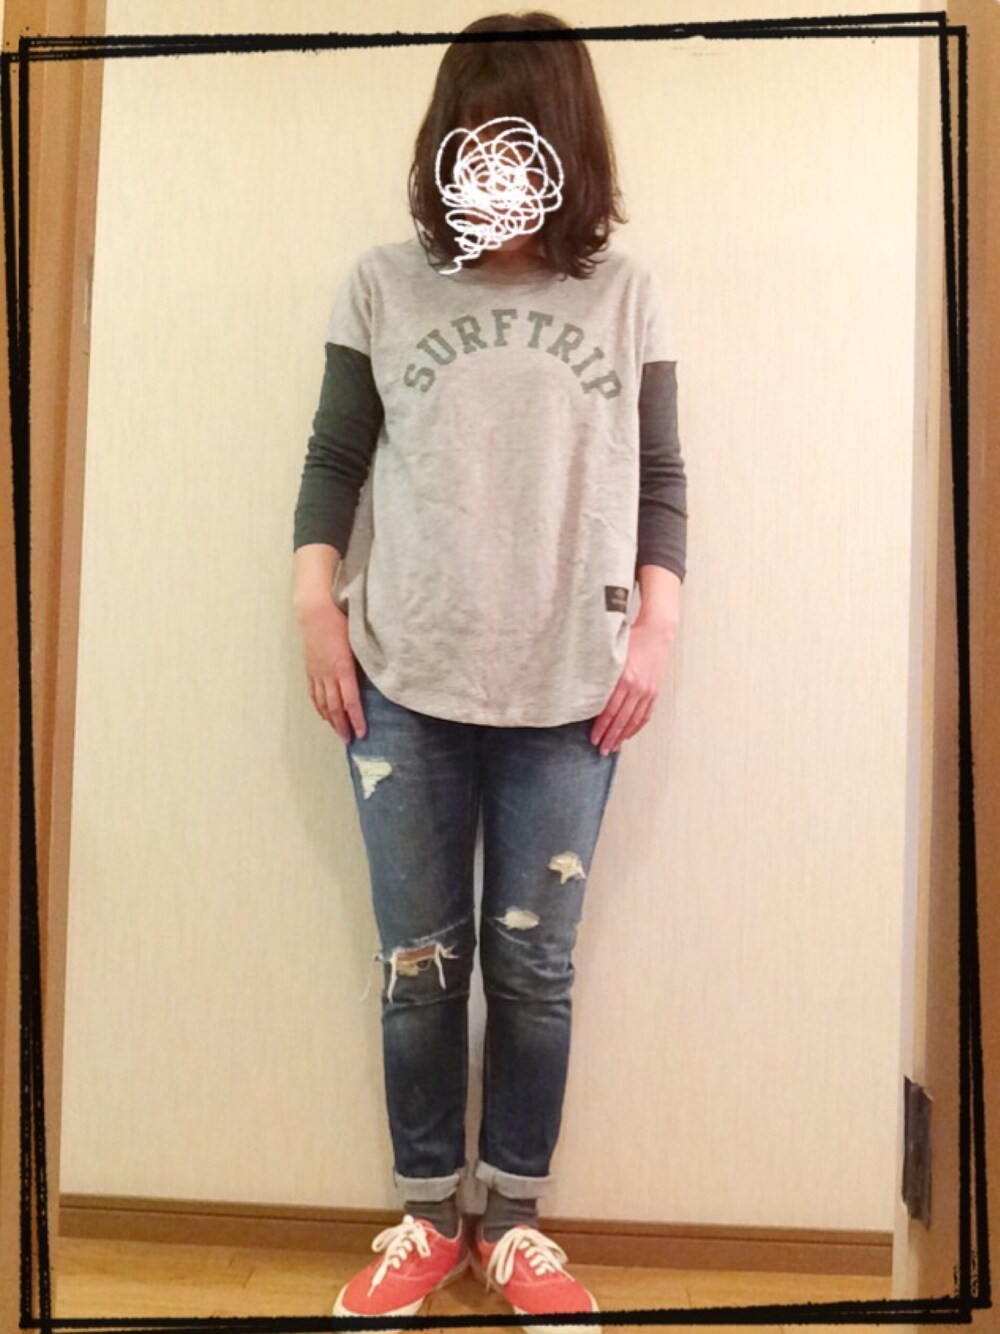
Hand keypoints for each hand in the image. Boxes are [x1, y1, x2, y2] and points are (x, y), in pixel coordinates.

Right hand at [295, 596, 366, 744]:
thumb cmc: (341, 620)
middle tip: (350, 740)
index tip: (362, 733)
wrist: (315, 609)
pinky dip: (318, 706)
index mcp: (343, 668)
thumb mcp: (359, 640)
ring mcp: (317, 672)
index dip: (356, 719)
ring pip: (323, 702)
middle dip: (343, 725)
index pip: (350, 701)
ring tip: (338, 732)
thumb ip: (367, 659)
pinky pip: (313, 692)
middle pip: (335, 707)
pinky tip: (323, 714)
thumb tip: (381, 675)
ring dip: (331, 720)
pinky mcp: (310, 668)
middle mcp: (328, 674)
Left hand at [590, 618, 675, 754]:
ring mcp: (648, 691)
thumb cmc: (632, 640)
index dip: (601, 727)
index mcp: (625, 679)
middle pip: (622, 719)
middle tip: (601, 749)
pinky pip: (645, 715)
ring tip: (613, 747)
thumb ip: (603, 675)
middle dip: (610, 737)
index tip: (594, 738)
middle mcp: (637, 688)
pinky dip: (636, 727)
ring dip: (623, 736)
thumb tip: (587, 693)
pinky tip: (628, 735)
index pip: (610, 710)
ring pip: (634, 720)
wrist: (656, 634)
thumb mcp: (613, 656)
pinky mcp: (654, 692)